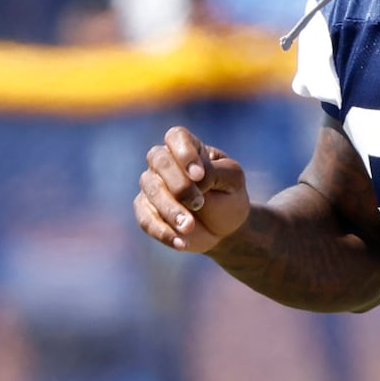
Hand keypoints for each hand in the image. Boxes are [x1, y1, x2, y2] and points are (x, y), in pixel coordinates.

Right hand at [134, 126, 253, 254]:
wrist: (225, 227)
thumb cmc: (229, 196)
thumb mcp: (233, 180)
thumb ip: (216, 172)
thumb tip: (194, 179)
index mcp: (187, 147)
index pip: (176, 137)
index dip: (184, 154)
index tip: (200, 175)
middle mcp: (164, 162)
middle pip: (159, 161)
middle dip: (179, 184)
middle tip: (199, 203)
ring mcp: (152, 186)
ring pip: (152, 191)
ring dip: (171, 210)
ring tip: (189, 226)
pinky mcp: (146, 211)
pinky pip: (146, 219)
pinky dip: (163, 232)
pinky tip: (181, 243)